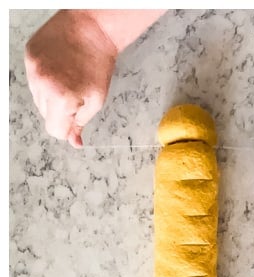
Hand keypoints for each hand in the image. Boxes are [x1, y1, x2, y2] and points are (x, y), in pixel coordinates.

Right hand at [25, 10, 117, 147]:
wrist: (92, 30)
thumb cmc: (98, 65)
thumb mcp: (96, 100)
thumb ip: (81, 123)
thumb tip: (74, 142)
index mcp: (61, 99)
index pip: (54, 130)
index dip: (67, 128)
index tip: (74, 121)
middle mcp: (42, 84)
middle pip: (46, 114)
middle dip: (61, 110)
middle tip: (76, 94)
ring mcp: (32, 69)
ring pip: (38, 96)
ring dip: (52, 94)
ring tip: (68, 78)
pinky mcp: (29, 56)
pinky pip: (33, 78)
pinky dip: (45, 77)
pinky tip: (59, 67)